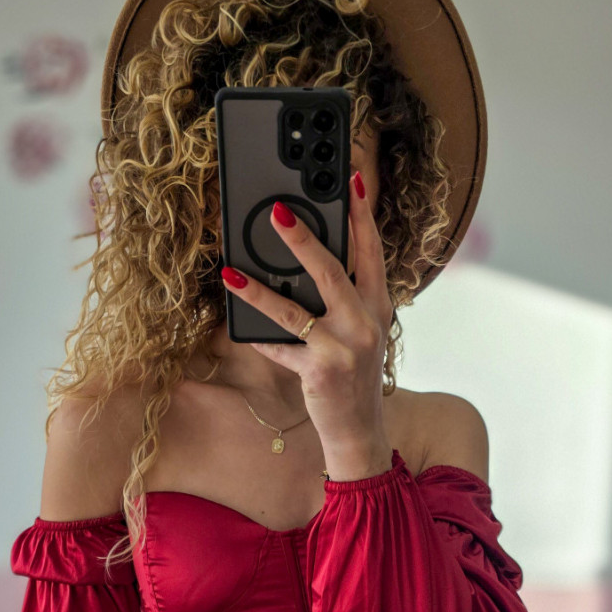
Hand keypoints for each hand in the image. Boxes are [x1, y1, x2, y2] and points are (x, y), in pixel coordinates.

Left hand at [220, 172, 394, 479]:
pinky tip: (236, 324)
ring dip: (260, 290)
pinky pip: (280, 348)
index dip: (362, 214)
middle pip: (333, 271)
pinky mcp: (319, 372)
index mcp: (378, 306)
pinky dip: (258, 337)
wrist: (360, 431)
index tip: (352, 179)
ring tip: (233, 270)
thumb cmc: (353, 375)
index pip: (372, 251)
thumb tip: (307, 257)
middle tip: (277, 212)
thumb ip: (346, 297)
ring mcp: (343, 349)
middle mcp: (365, 323)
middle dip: (304, 240)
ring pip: (296, 310)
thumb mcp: (360, 332)